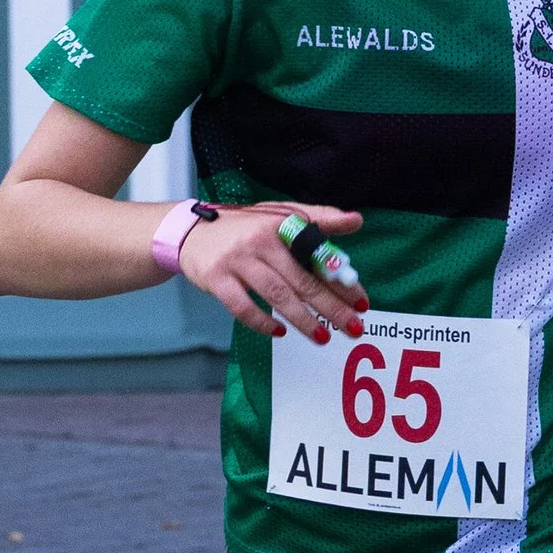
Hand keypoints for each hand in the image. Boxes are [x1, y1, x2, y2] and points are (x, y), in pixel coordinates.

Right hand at [177, 201, 366, 340]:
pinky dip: (261, 322)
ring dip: (302, 319)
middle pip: (302, 280)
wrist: (190, 231)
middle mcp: (259, 241)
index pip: (318, 255)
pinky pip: (242, 307)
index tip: (362, 301)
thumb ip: (318, 218)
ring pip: (276, 295)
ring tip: (322, 337)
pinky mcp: (216, 279)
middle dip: (330, 307)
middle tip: (353, 328)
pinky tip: (279, 332)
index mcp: (280, 224)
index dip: (342, 280)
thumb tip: (357, 221)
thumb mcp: (279, 215)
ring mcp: (237, 261)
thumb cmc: (244, 227)